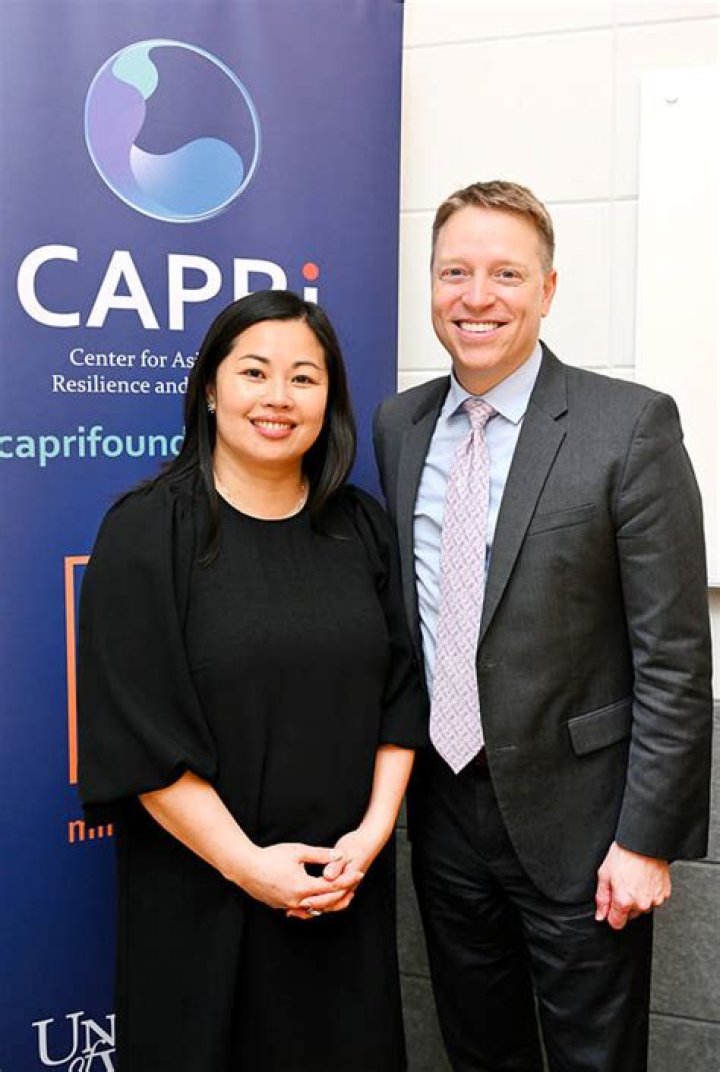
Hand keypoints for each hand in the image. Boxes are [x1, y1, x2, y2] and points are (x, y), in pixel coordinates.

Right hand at [240, 842, 359, 913]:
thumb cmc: (270, 857)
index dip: (347, 880)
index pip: (331, 886)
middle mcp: (297, 900)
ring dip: (326, 902)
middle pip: (325, 902)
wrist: (245, 867)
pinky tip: (313, 899)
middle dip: (340, 894)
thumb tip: (338, 855)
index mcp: (303, 887)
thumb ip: (320, 854)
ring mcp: (287, 905)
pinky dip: (310, 905)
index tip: (358, 874)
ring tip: (337, 895)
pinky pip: (300, 909)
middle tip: (352, 886)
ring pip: (313, 909)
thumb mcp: (298, 851)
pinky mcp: (279, 905)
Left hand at [287, 827, 384, 919]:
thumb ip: (336, 865)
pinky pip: (331, 899)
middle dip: (313, 907)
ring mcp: (346, 888)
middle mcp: (348, 887)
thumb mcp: (345, 852)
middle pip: (330, 903)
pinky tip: (308, 900)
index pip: (332, 896)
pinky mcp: (343, 885)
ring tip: (298, 908)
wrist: (369, 842)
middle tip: (296, 908)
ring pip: (330, 904)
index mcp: (348, 880)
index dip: (317, 900)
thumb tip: (328, 876)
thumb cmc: (357, 845)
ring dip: (316, 906)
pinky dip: (320, 902)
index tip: (303, 902)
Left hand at [595, 842, 670, 930]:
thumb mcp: (604, 874)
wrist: (644, 843)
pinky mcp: (664, 894)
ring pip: (642, 907)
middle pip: (630, 915)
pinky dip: (649, 893)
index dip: (611, 914)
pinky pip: (654, 899)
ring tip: (634, 880)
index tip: (611, 905)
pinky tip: (644, 879)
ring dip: (638, 899)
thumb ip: (602, 899)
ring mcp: (655, 900)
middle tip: (623, 884)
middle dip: (625, 904)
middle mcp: (641, 904)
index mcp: (624, 901)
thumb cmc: (624, 855)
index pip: (616, 924)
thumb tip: (600, 915)